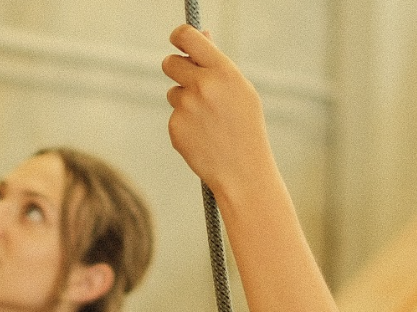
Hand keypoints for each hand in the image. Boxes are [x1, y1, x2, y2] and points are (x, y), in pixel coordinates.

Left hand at [162, 24, 273, 198]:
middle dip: (176, 69)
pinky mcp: (175, 127)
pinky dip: (185, 124)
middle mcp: (202, 86)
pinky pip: (174, 116)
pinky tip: (203, 137)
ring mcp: (186, 107)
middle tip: (190, 82)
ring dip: (184, 101)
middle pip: (170, 62)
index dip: (179, 35)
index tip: (178, 39)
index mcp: (223, 71)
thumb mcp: (241, 90)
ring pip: (173, 93)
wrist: (243, 171)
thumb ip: (218, 63)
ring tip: (208, 121)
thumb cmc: (245, 127)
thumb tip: (201, 34)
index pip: (188, 37)